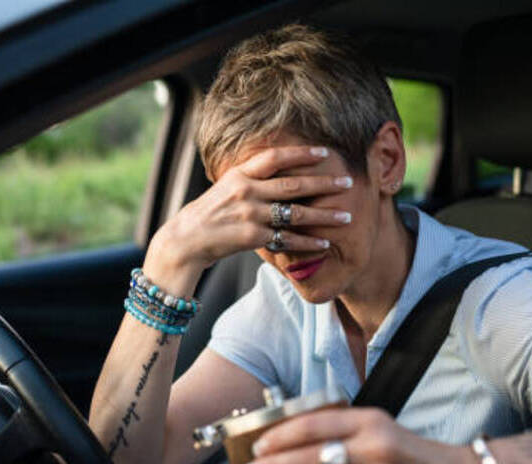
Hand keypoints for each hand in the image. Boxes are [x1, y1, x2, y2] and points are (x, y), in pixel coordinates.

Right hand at [143, 146, 353, 293]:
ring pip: (295, 213)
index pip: (275, 157)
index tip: (324, 151)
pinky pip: (287, 239)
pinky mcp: (251, 237)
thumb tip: (272, 170)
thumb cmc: (207, 215)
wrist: (184, 241)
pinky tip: (325, 243)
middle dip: (324, 183)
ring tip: (346, 217)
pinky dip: (308, 242)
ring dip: (324, 216)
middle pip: (293, 184)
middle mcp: (246, 191)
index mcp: (239, 174)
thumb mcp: (224, 188)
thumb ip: (248, 180)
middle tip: (347, 181)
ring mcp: (250, 214)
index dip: (300, 152)